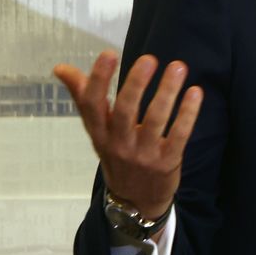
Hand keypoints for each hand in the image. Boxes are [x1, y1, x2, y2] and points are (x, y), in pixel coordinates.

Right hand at [54, 50, 202, 223]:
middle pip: (124, 111)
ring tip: (177, 67)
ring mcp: (143, 155)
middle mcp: (118, 144)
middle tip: (148, 58)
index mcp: (99, 133)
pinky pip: (179, 134)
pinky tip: (195, 92)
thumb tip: (60, 68)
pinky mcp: (167, 162)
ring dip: (167, 92)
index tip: (108, 53)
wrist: (136, 201)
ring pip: (155, 120)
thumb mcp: (97, 131)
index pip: (92, 105)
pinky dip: (188, 113)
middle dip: (135, 84)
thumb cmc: (116, 155)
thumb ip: (83, 97)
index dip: (98, 80)